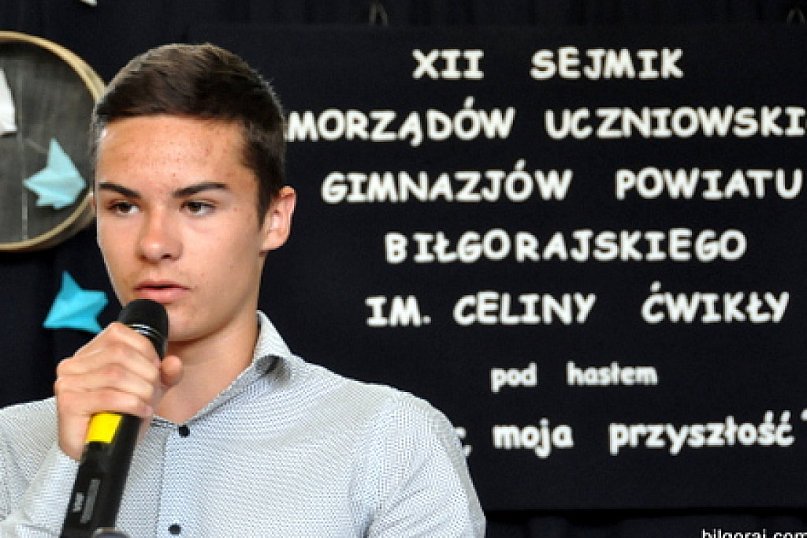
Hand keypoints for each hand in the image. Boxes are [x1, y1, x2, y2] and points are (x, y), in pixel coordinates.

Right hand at [54, 322, 182, 459]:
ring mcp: (68, 382)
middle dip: (146, 373)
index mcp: (91, 352)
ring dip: (141, 390)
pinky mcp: (68, 403)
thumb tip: (173, 362)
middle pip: (120, 354)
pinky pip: (108, 397)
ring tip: (147, 403)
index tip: (156, 369)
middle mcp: (74, 363)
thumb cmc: (121, 415)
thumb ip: (165, 374)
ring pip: (115, 374)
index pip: (119, 333)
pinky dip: (132, 404)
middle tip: (153, 391)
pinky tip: (140, 411)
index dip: (145, 350)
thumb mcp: (150, 389)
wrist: (102, 449)